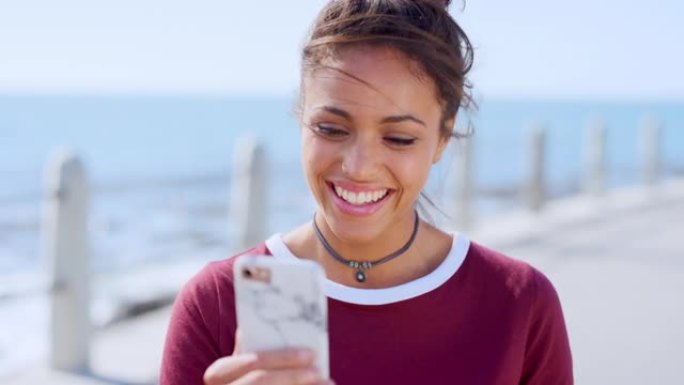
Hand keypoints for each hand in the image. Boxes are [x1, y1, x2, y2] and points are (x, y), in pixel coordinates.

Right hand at [203, 331, 332, 384]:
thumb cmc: (242, 382)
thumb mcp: (237, 368)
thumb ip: (246, 352)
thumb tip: (247, 327)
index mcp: (218, 374)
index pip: (252, 362)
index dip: (283, 358)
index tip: (311, 353)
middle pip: (259, 382)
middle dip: (292, 376)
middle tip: (318, 372)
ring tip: (327, 384)